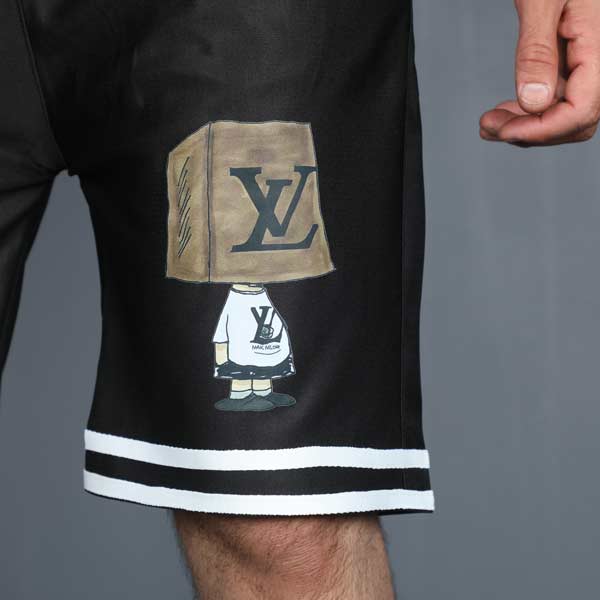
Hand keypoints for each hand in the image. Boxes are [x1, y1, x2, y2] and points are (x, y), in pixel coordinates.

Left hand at [480, 0, 599, 145]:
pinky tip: (506, 111)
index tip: (503, 129)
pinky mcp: (574, 59)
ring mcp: (589, 60)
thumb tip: (533, 101)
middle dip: (531, 132)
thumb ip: (538, 50)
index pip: (582, 110)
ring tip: (489, 124)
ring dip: (527, 126)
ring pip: (566, 114)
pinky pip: (559, 98)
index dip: (542, 130)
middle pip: (576, 120)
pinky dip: (530, 111)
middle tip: (489, 127)